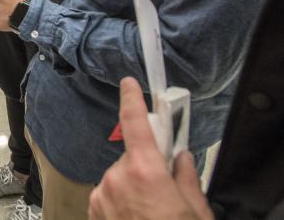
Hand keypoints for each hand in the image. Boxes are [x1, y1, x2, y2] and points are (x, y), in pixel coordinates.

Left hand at [88, 78, 212, 219]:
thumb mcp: (195, 211)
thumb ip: (185, 177)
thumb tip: (181, 156)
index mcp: (145, 172)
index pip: (136, 124)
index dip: (132, 100)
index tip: (129, 83)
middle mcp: (117, 178)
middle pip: (131, 158)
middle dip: (146, 168)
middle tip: (163, 192)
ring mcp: (102, 196)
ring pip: (119, 178)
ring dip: (132, 188)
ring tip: (150, 214)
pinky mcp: (94, 211)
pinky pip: (108, 195)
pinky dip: (120, 202)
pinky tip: (136, 219)